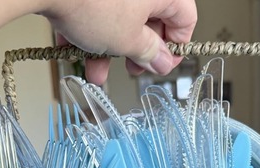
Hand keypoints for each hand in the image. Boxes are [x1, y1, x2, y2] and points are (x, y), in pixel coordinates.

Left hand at [44, 0, 196, 84]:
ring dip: (109, 47)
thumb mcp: (127, 40)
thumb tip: (161, 60)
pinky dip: (89, 29)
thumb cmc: (90, 3)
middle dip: (136, 50)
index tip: (162, 65)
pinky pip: (97, 8)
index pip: (185, 19)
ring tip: (95, 69)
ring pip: (120, 16)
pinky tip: (74, 50)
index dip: (175, 47)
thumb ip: (149, 52)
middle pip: (151, 18)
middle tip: (131, 68)